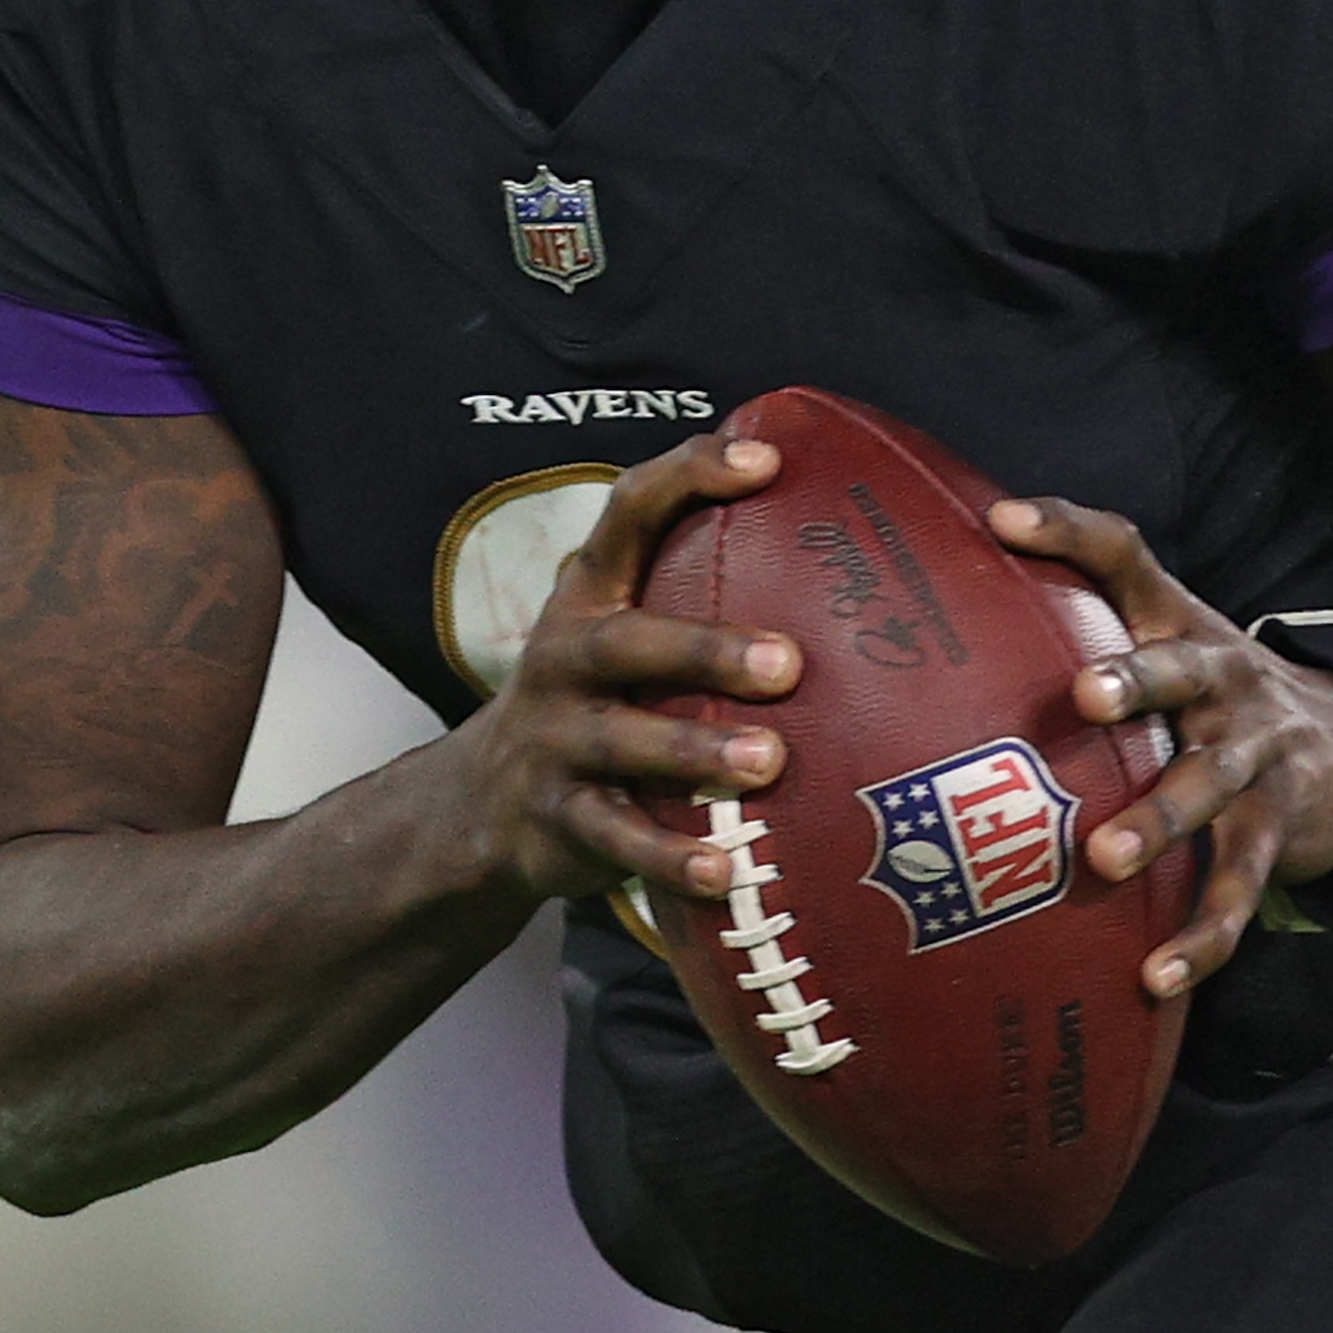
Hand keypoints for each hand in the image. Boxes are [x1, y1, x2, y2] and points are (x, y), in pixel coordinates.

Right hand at [466, 434, 809, 906]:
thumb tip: (847, 543)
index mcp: (590, 594)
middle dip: (705, 649)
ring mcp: (556, 740)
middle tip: (788, 662)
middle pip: (626, 641)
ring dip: (694, 754)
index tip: (766, 460)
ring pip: (622, 742)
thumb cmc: (602, 696)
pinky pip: (617, 839)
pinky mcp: (560, 819)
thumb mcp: (627, 630)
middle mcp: (565, 657)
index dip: (690, 477)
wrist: (485, 803)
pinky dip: (669, 858)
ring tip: (769, 763)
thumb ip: (700, 592)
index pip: (629, 511)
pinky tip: (724, 871)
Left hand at [989, 495, 1332, 1000]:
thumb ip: (1081, 614)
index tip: (1003, 522)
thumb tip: (959, 574)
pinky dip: (1203, 937)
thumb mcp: (1167, 638)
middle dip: (1137, 681)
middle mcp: (1221, 682)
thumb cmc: (1212, 694)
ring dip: (1159, 822)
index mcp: (1179, 625)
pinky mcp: (1276, 832)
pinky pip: (1239, 888)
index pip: (1125, 556)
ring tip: (1104, 857)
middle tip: (1084, 696)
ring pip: (1208, 788)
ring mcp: (1253, 758)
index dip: (1069, 531)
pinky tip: (1157, 976)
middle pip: (1182, 670)